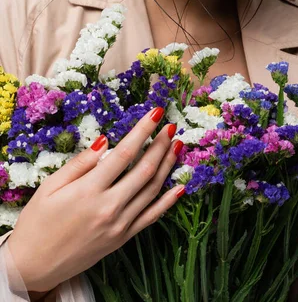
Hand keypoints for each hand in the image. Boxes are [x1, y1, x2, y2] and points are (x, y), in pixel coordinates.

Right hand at [7, 107, 184, 292]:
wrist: (33, 266)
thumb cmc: (37, 223)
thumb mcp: (50, 187)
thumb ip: (80, 163)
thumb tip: (105, 141)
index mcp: (89, 191)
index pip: (124, 154)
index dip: (143, 131)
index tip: (155, 114)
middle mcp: (109, 207)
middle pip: (144, 170)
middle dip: (160, 145)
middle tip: (171, 128)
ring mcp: (119, 225)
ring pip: (152, 190)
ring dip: (167, 166)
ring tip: (177, 146)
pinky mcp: (123, 238)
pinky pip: (152, 217)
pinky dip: (168, 201)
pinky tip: (180, 187)